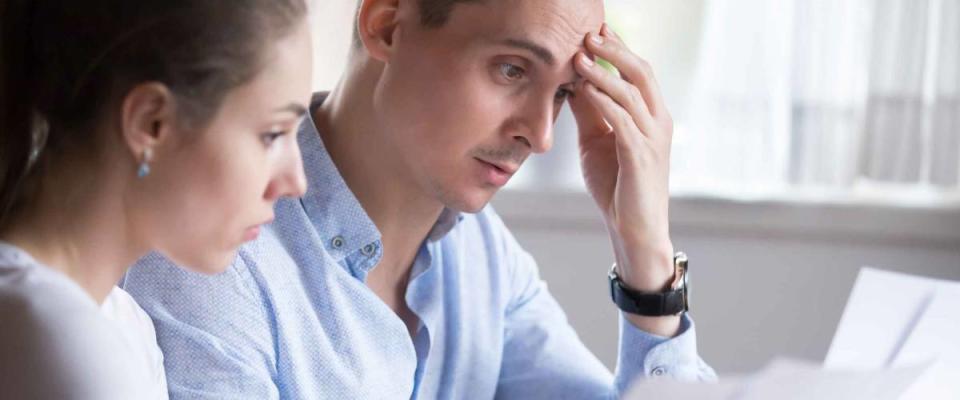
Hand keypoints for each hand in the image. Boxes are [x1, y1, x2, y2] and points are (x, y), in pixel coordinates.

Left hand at [569, 24, 679, 334]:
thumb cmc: (617, 185)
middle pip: (641, 72)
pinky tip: (585, 89)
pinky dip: (604, 101)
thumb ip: (591, 112)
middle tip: (590, 33)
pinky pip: (623, 121)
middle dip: (615, 50)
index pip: (638, 72)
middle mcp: (658, 121)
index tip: (596, 29)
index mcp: (651, 115)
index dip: (619, 48)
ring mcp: (653, 138)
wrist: (633, 229)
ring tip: (579, 57)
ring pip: (631, 93)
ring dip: (603, 72)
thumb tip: (573, 82)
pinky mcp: (641, 156)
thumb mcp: (598, 141)